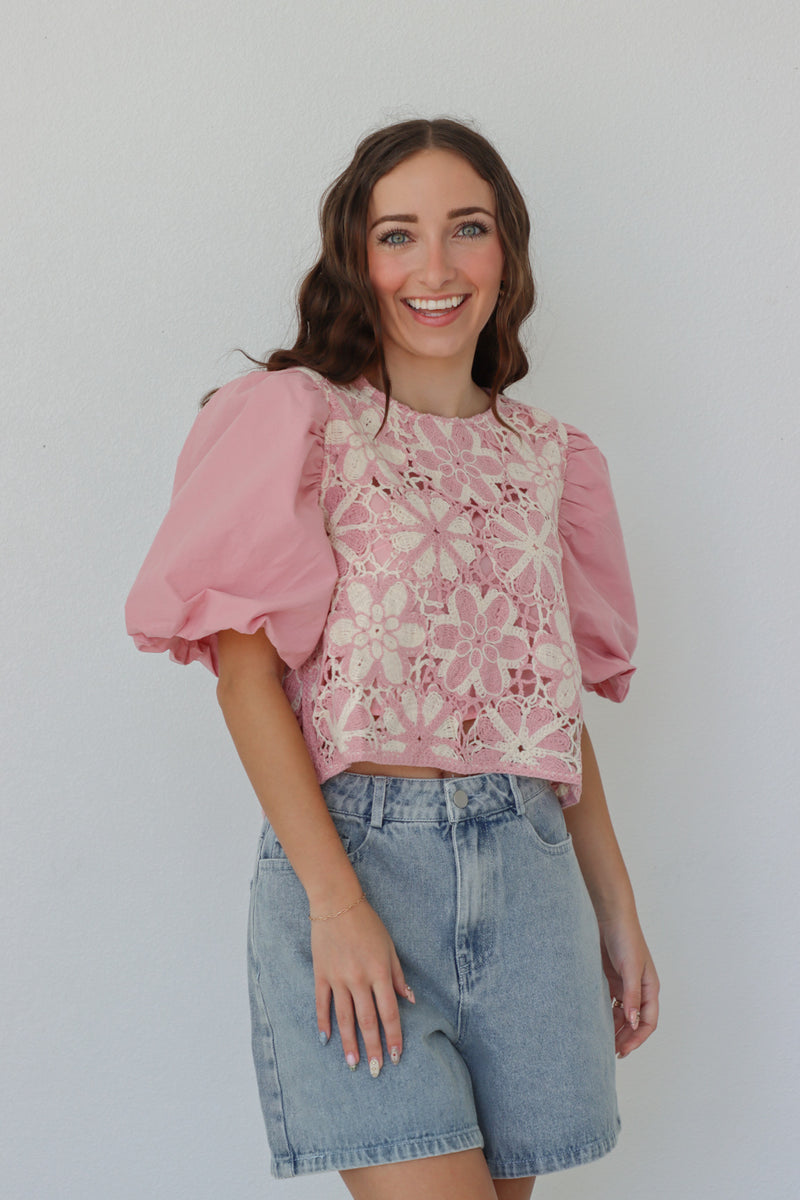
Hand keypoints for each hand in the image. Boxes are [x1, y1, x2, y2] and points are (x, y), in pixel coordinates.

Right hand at [311, 897, 413, 1075]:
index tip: (396, 1057)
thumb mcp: (390, 947)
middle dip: (372, 1047)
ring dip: (349, 1043)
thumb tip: (410, 1001)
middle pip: (367, 1021)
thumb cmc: (368, 924)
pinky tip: (326, 1040)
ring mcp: (337, 978)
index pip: (389, 1012)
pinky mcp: (321, 974)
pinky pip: (322, 1003)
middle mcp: (358, 979)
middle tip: (375, 1070)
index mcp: (379, 972)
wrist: (336, 903)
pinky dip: (323, 1022)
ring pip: (344, 1018)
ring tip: (353, 1064)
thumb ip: (398, 976)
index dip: (393, 1036)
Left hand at [598, 912, 658, 1057]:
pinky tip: (593, 1021)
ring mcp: (624, 984)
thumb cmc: (625, 938)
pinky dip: (604, 1013)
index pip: (648, 1022)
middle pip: (634, 1021)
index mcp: (650, 988)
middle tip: (609, 1052)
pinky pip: (609, 1002)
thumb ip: (632, 995)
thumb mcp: (630, 968)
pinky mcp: (610, 979)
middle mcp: (638, 989)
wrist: (609, 916)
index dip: (636, 1039)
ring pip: (621, 1014)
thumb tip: (633, 1022)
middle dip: (624, 1037)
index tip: (622, 1051)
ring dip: (613, 1027)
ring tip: (600, 1041)